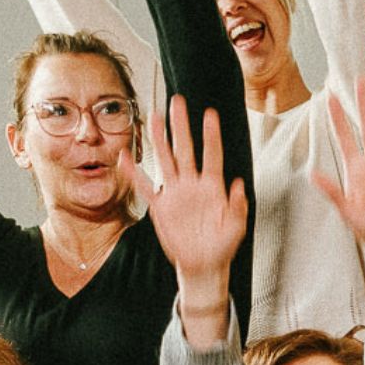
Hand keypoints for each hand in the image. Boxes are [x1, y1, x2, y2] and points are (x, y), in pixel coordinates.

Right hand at [127, 95, 248, 325]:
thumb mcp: (236, 227)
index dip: (211, 135)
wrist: (204, 263)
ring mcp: (175, 193)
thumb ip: (238, 206)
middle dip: (182, 125)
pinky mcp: (161, 207)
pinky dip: (135, 173)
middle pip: (186, 148)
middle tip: (178, 101)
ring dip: (160, 139)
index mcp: (213, 186)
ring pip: (166, 160)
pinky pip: (145, 187)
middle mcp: (193, 184)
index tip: (210, 114)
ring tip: (154, 117)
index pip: (212, 154)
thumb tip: (239, 184)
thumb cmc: (223, 244)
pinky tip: (126, 156)